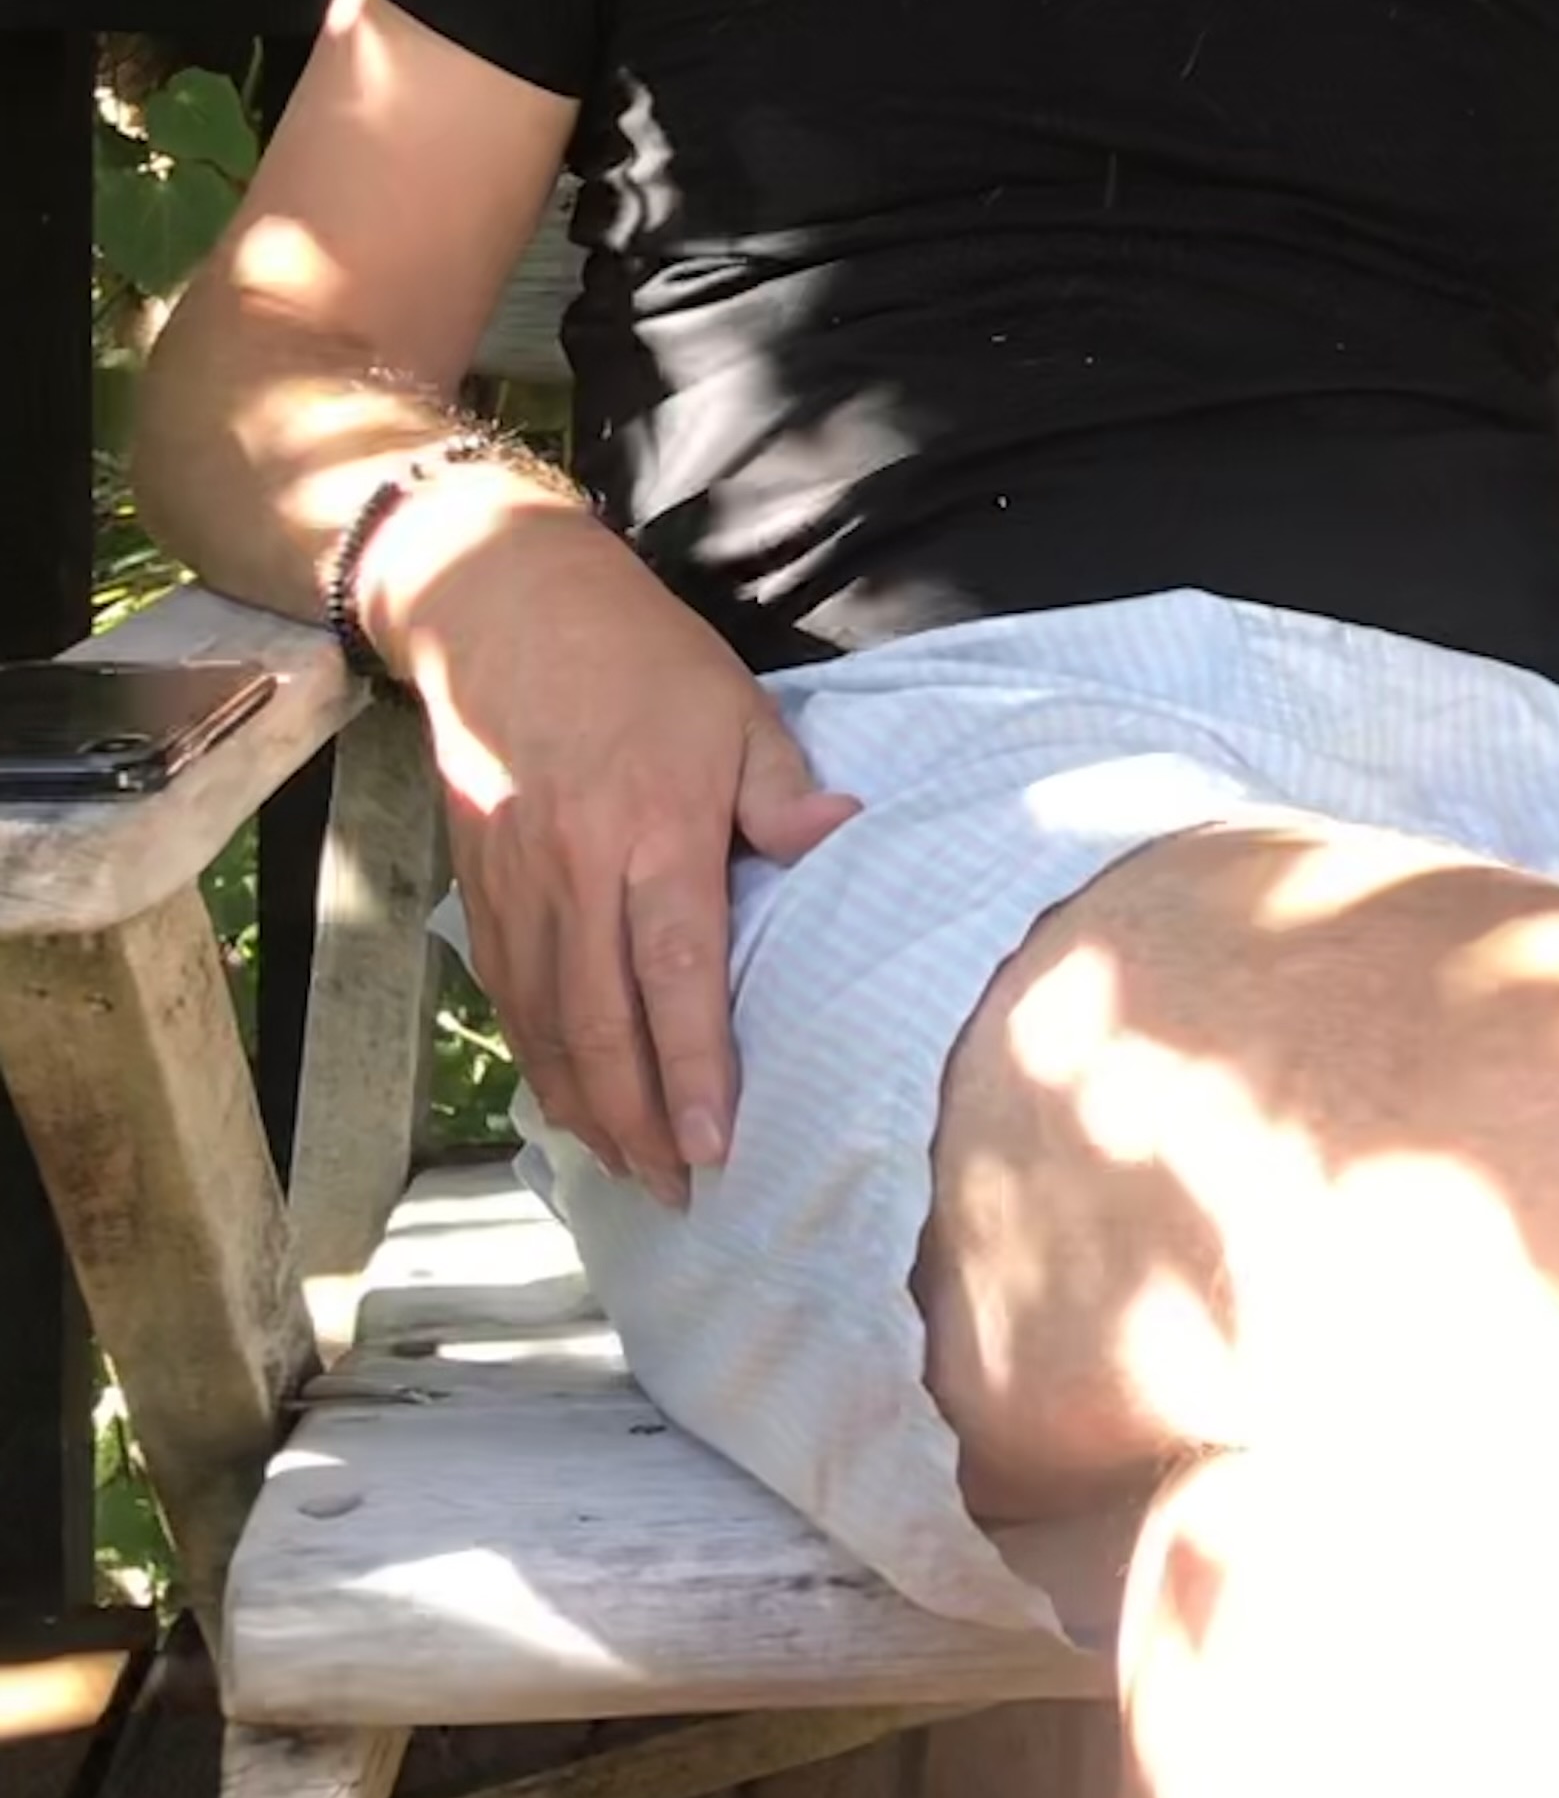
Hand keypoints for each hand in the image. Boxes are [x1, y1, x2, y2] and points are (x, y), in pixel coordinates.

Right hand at [382, 506, 857, 1206]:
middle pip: (602, 1025)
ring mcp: (517, 882)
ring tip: (628, 1166)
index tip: (714, 1144)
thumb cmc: (639, 658)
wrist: (503, 608)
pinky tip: (567, 1092)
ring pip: (545, 1023)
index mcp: (653, 832)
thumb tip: (843, 838)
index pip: (676, 975)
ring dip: (584, 1105)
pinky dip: (538, 1054)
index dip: (694, 1067)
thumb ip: (784, 789)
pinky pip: (507, 991)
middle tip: (678, 1189)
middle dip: (638, 1120)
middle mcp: (576, 872)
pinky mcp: (477, 882)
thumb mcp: (736, 706)